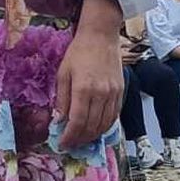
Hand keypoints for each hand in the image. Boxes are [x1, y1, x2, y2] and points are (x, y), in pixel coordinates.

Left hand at [55, 21, 123, 150]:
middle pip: (92, 127)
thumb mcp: (63, 74)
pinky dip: (105, 126)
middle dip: (80, 139)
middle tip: (71, 144)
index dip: (70, 137)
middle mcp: (101, 94)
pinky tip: (96, 128)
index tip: (63, 144)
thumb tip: (58, 121)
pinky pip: (114, 116)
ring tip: (82, 139)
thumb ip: (61, 99)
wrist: (101, 36)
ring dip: (93, 136)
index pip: (77, 122)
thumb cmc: (78, 52)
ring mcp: (113, 93)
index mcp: (83, 89)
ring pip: (105, 124)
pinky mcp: (121, 91)